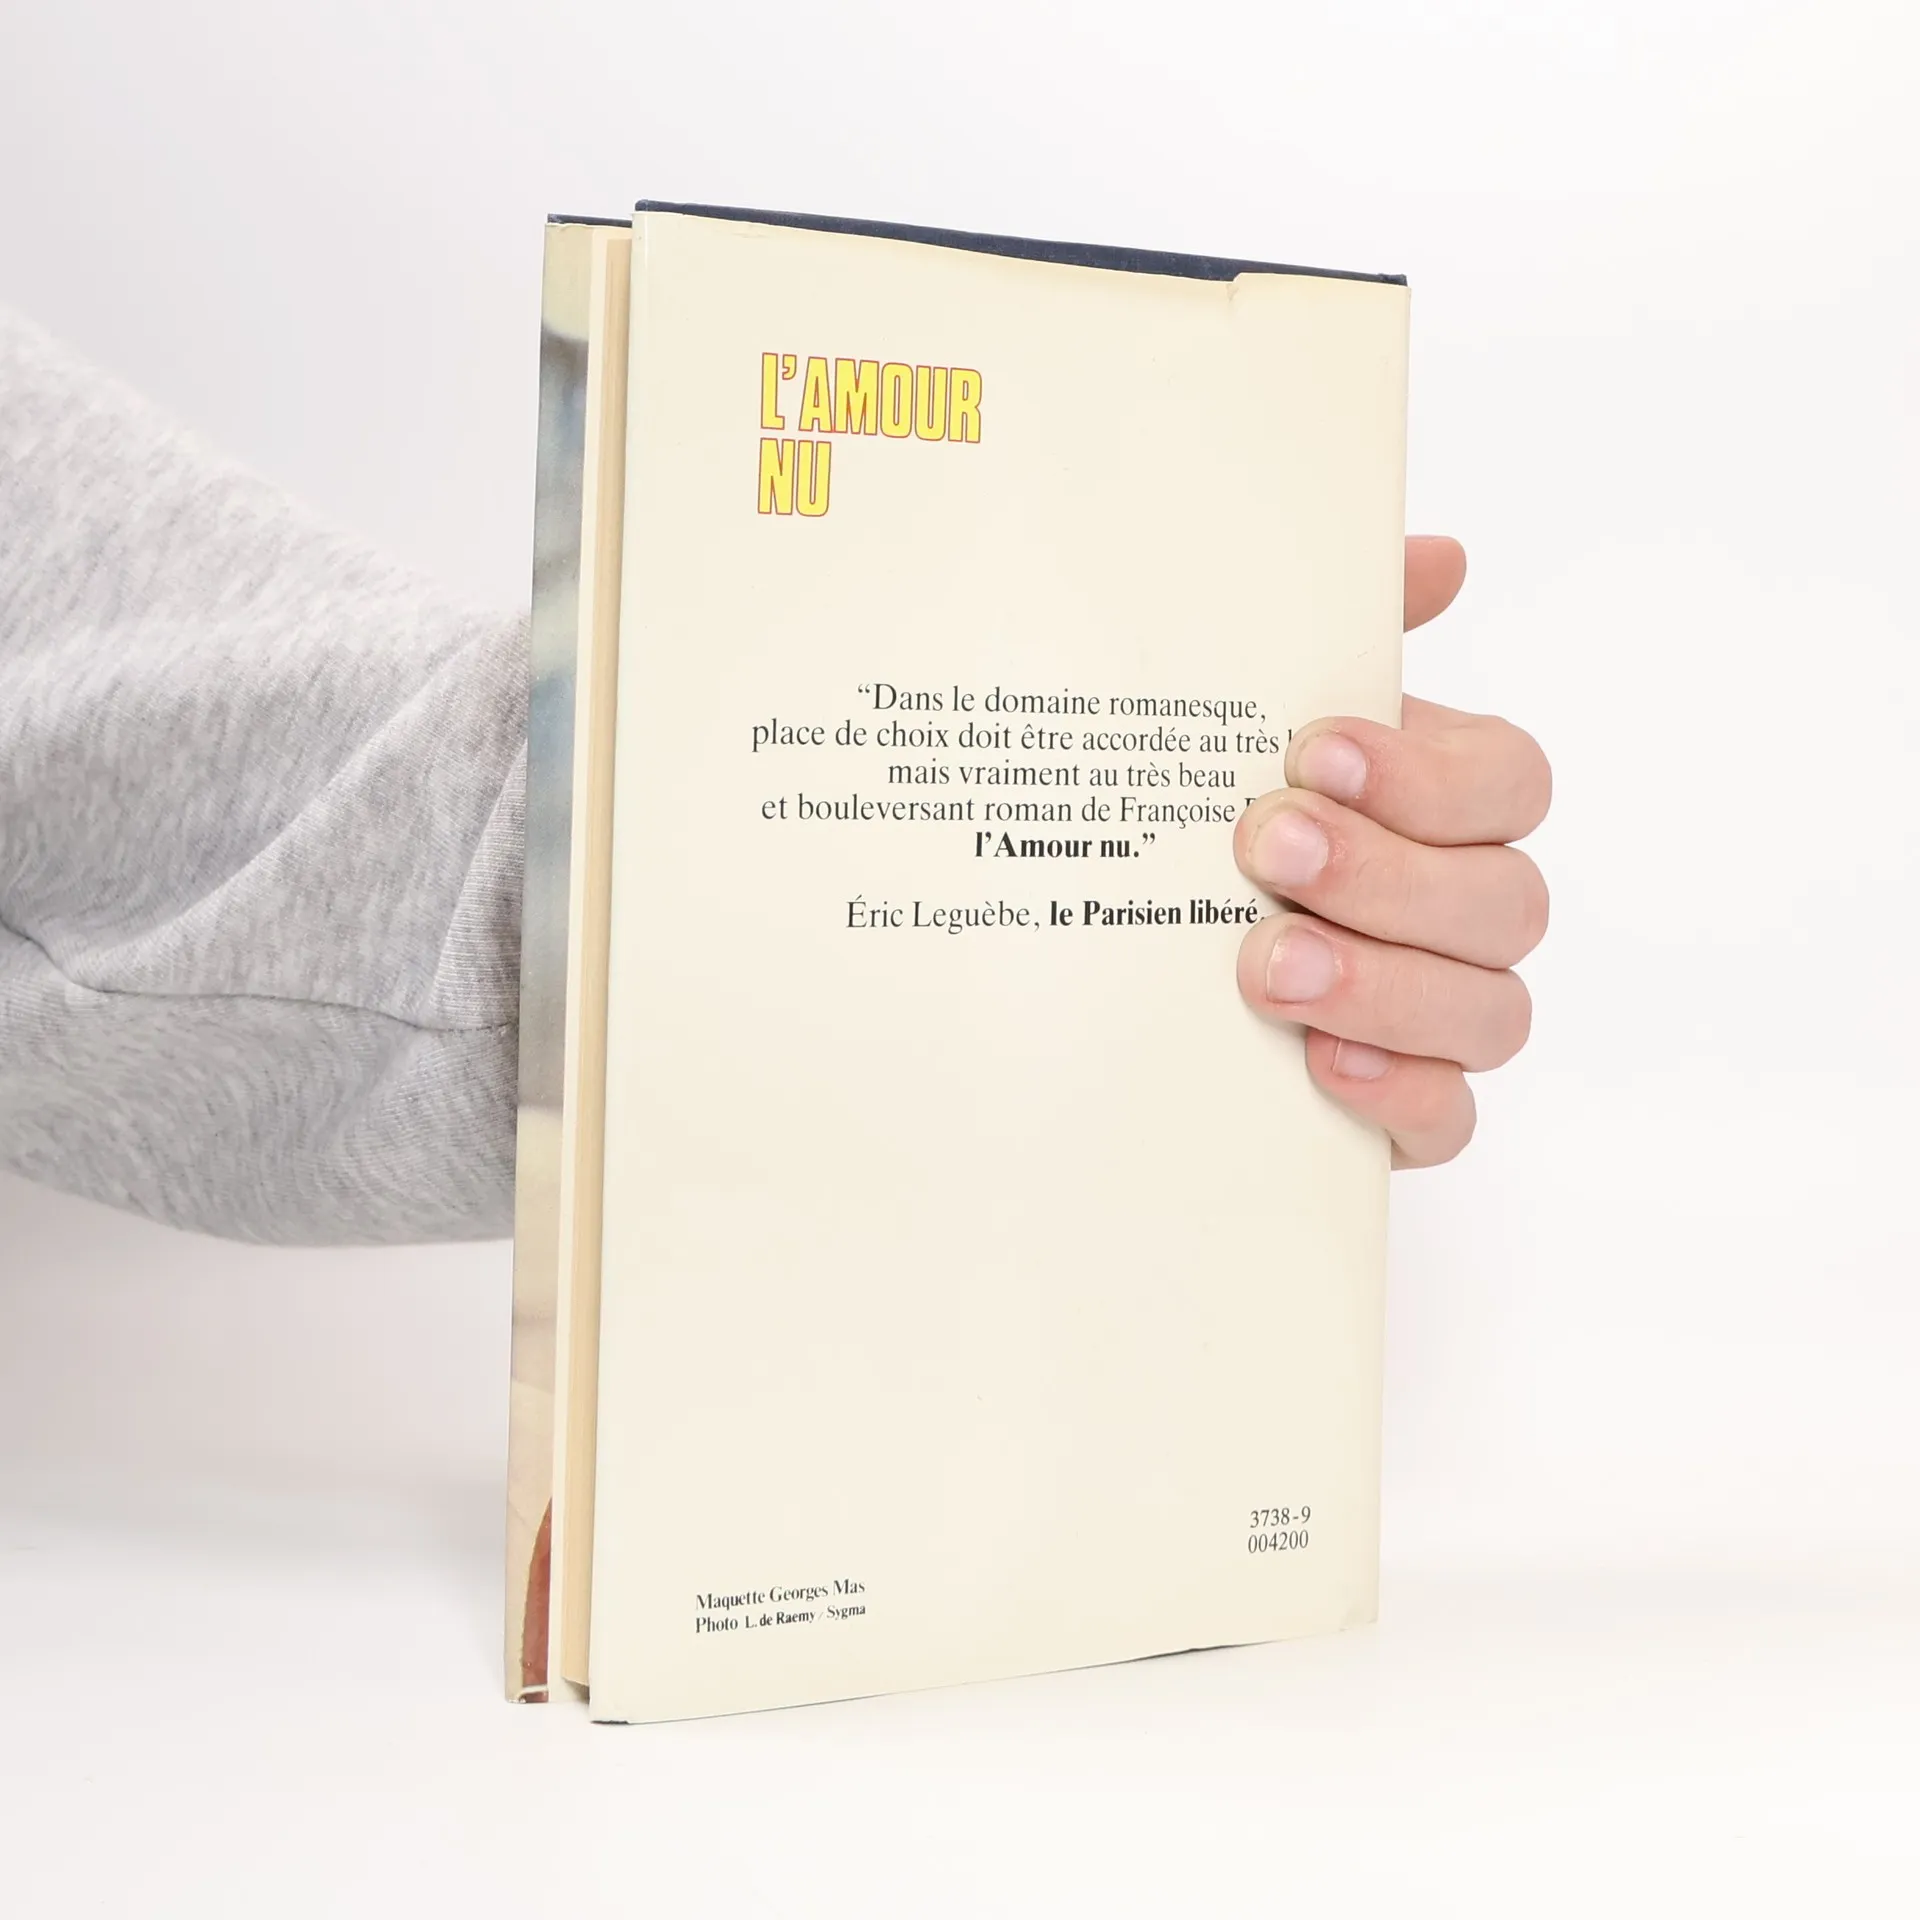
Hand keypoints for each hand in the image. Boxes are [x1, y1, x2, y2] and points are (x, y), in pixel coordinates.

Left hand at [1232, 536, 1549, 1167]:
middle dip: (1388, 875)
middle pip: (1506, 901)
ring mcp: (1443, 1015)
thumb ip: (1335, 637)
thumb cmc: (1205, 826)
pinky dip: (1400, 1093)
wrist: (1121, 972)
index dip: (1428, 774)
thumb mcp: (1239, 723)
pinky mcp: (1406, 1108)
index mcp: (1441, 805)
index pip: (1508, 783)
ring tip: (1268, 967)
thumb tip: (1434, 557)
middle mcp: (1463, 908)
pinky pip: (1450, 1117)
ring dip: (1385, 984)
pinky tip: (1321, 1069)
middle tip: (1267, 851)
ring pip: (1490, 1011)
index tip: (1312, 752)